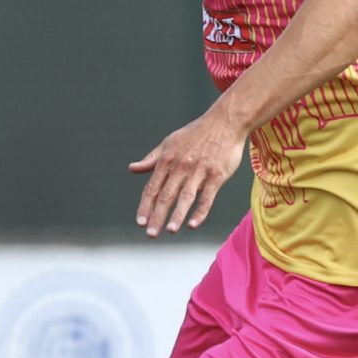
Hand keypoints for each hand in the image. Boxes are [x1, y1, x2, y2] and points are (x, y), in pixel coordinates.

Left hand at [128, 111, 245, 236]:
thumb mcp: (169, 143)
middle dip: (157, 216)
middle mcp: (181, 167)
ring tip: (170, 230)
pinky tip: (193, 224)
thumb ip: (151, 159)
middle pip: (166, 195)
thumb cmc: (196, 134)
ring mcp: (199, 171)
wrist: (225, 122)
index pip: (152, 187)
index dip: (145, 206)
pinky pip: (207, 197)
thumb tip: (132, 168)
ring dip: (177, 215)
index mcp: (167, 160)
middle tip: (151, 235)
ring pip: (186, 197)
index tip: (140, 222)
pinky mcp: (217, 175)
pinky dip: (200, 211)